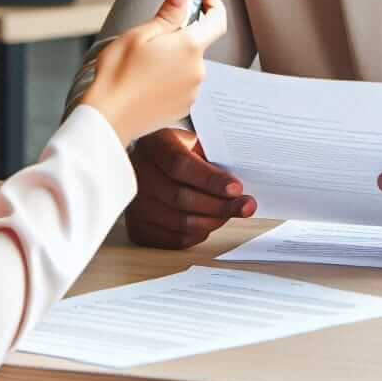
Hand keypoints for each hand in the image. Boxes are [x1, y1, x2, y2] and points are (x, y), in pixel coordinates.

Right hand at [80, 0, 225, 146]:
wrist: (107, 118)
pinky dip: (170, 76)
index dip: (213, 4)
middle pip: (198, 43)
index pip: (218, 20)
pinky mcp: (183, 106)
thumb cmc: (118, 75)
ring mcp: (192, 91)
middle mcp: (197, 70)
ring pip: (189, 63)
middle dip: (181, 35)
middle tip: (152, 36)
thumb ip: (168, 13)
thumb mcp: (139, 34)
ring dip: (174, 57)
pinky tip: (147, 80)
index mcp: (190, 47)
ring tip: (143, 62)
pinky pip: (183, 83)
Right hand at [125, 127, 256, 249]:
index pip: (180, 165)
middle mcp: (139, 174)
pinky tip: (209, 221)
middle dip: (219, 205)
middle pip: (181, 198)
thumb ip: (210, 156)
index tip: (236, 188)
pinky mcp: (138, 227)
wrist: (147, 163)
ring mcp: (135, 203)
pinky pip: (175, 239)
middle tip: (245, 206)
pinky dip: (198, 233)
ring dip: (213, 221)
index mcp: (154, 145)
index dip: (210, 180)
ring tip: (230, 213)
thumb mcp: (191, 142)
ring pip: (180, 222)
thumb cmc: (175, 151)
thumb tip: (239, 181)